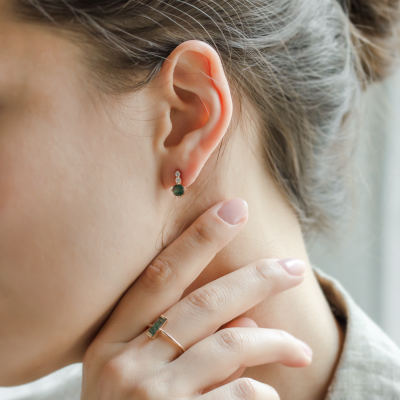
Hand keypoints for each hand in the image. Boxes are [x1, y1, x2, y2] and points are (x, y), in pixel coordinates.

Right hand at [81, 198, 310, 399]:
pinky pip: (236, 396)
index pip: (160, 275)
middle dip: (254, 278)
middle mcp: (124, 361)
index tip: (232, 209)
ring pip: (228, 345)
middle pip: (203, 303)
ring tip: (300, 348)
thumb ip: (184, 337)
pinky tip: (266, 392)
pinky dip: (258, 389)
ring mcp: (149, 397)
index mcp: (110, 337)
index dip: (199, 239)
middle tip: (291, 266)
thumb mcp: (136, 370)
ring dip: (272, 340)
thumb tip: (244, 318)